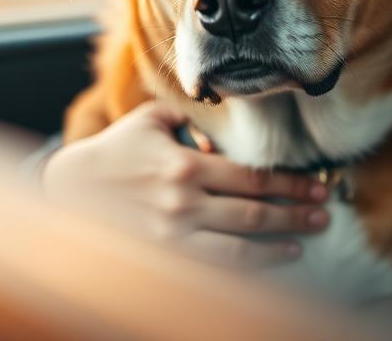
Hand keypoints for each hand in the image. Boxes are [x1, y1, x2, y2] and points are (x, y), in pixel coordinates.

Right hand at [42, 101, 329, 266]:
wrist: (68, 190)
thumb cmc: (116, 151)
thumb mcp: (152, 120)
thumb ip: (192, 123)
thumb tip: (222, 143)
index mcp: (185, 165)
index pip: (252, 178)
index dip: (290, 184)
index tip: (316, 186)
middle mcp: (183, 204)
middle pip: (254, 214)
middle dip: (295, 215)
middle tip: (323, 214)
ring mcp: (173, 239)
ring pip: (238, 251)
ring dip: (276, 247)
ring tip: (303, 242)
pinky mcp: (162, 261)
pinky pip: (212, 271)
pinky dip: (244, 270)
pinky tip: (264, 265)